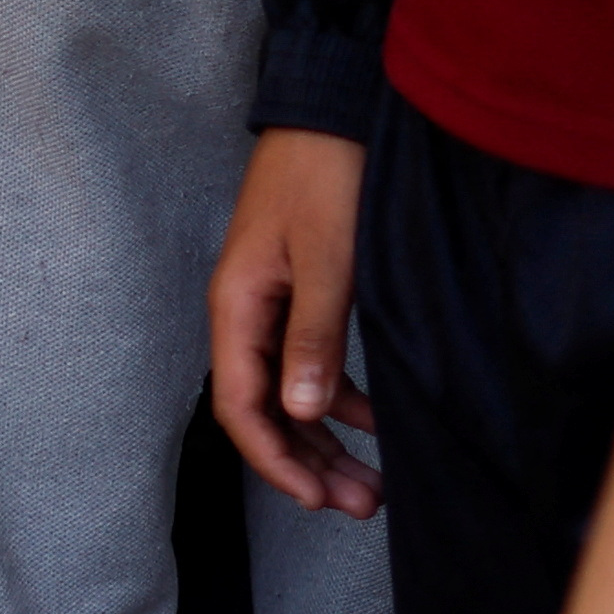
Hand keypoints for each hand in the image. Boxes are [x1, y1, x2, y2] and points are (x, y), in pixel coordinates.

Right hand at [208, 125, 378, 517]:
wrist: (335, 107)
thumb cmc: (328, 173)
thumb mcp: (328, 257)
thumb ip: (312, 335)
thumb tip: (297, 412)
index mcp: (237, 305)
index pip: (241, 406)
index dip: (275, 460)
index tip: (317, 500)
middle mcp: (246, 311)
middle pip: (265, 409)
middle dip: (309, 463)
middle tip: (361, 506)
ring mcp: (273, 303)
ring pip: (291, 392)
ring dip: (328, 439)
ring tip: (374, 483)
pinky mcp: (302, 291)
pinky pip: (311, 363)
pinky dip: (342, 398)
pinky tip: (377, 421)